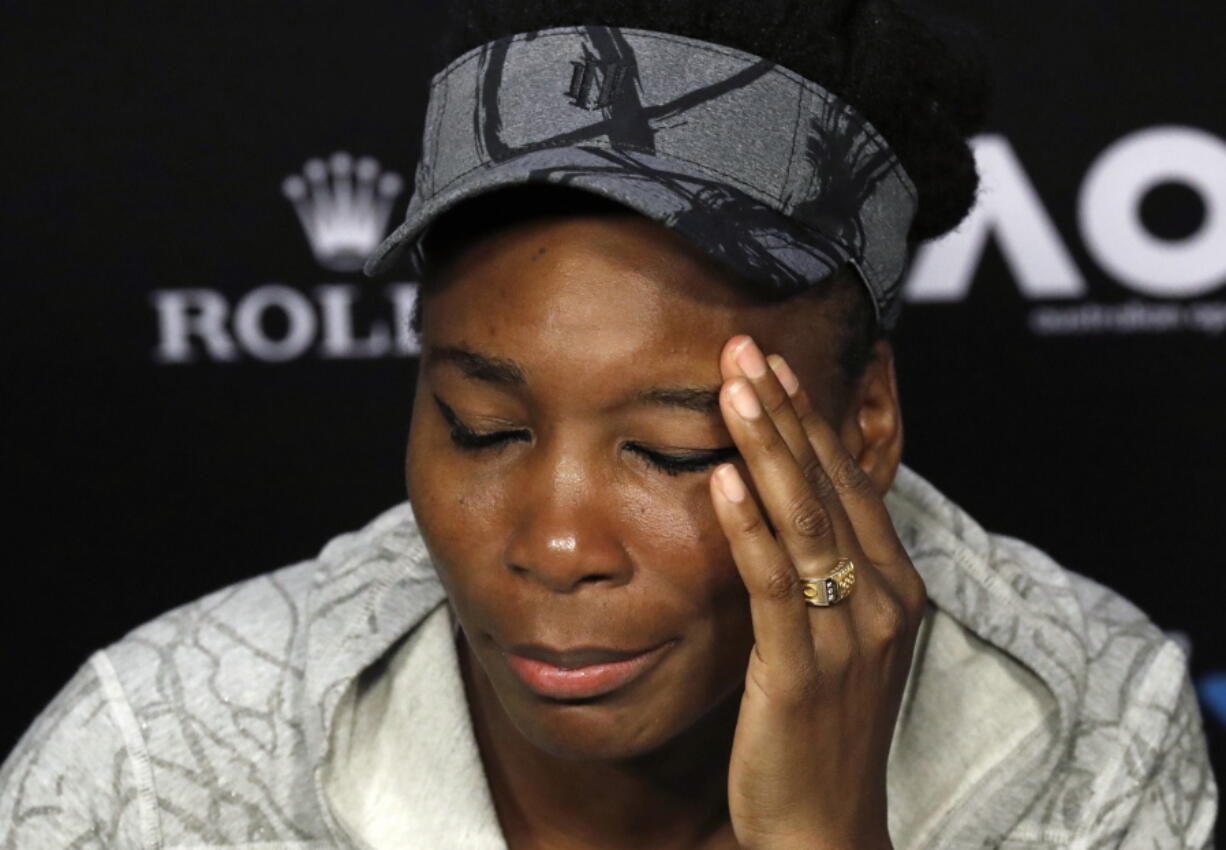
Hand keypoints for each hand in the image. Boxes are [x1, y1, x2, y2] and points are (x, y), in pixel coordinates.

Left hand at [709, 335, 926, 849]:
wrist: (825, 825)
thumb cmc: (823, 727)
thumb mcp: (837, 637)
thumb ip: (822, 571)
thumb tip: (780, 505)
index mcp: (892, 586)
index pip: (851, 483)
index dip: (811, 420)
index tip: (777, 365)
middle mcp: (880, 599)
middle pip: (830, 484)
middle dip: (786, 410)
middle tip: (746, 346)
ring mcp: (846, 635)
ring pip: (806, 520)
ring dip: (767, 447)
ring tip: (732, 387)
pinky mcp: (800, 670)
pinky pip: (775, 584)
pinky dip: (749, 527)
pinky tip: (723, 481)